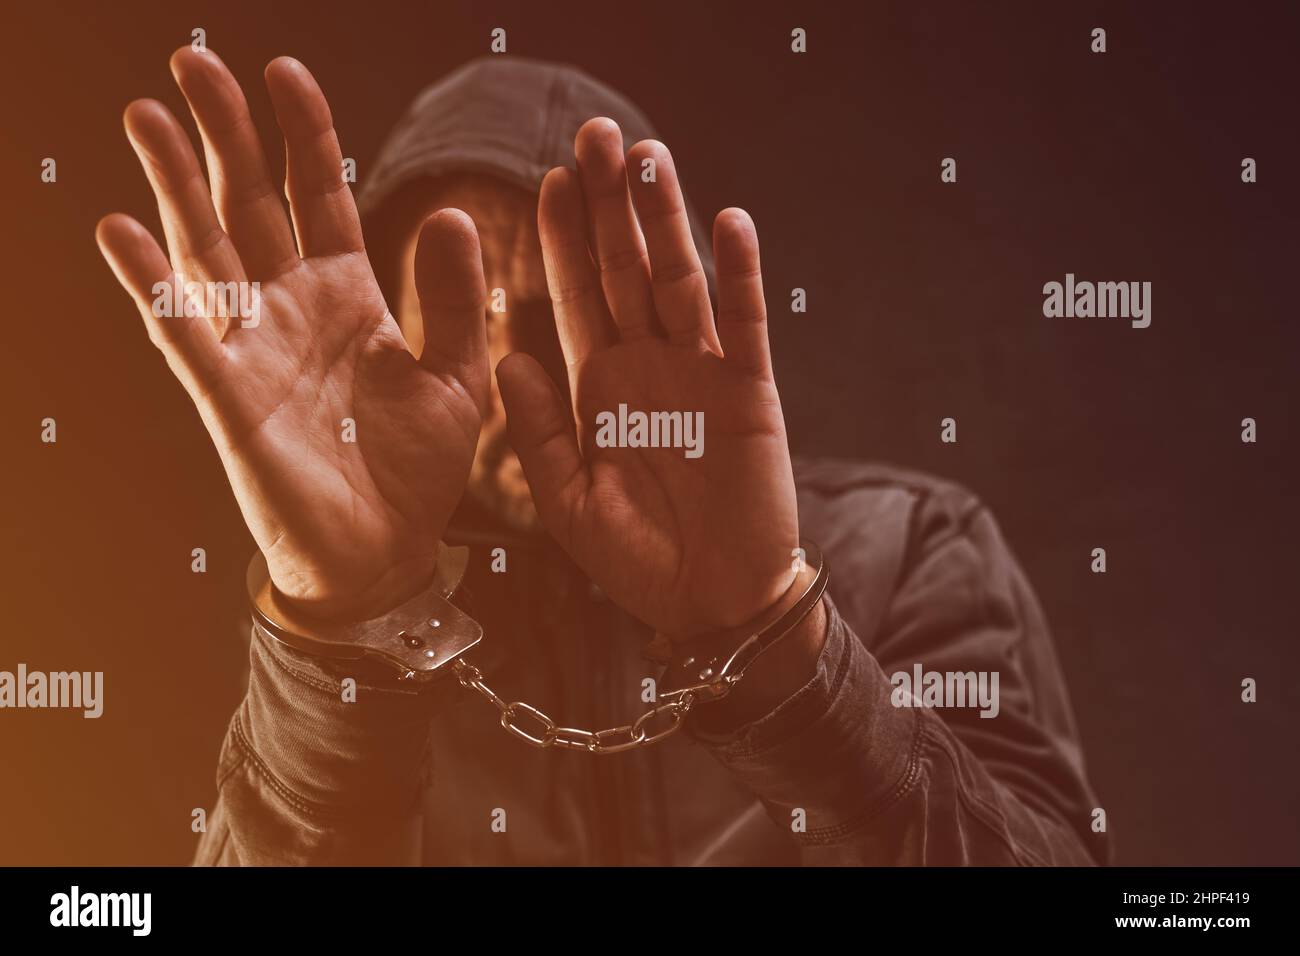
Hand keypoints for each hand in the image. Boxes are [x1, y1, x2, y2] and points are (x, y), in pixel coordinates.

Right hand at [96, 49, 488, 618]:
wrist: (386, 552)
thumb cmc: (417, 468)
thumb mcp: (458, 377)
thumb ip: (457, 301)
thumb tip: (454, 214)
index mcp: (349, 296)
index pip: (320, 197)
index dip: (304, 135)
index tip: (286, 71)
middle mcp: (293, 310)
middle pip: (250, 204)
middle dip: (224, 135)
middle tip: (194, 62)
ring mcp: (255, 350)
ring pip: (208, 250)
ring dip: (175, 185)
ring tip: (148, 116)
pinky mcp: (229, 400)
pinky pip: (186, 335)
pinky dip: (156, 286)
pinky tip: (123, 231)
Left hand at [498, 118, 799, 637]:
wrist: (709, 604)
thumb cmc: (636, 560)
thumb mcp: (568, 501)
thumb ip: (538, 432)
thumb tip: (507, 357)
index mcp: (601, 387)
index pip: (576, 298)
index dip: (561, 240)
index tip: (546, 182)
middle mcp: (649, 366)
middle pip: (624, 270)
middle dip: (609, 205)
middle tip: (592, 134)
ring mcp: (701, 374)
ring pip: (680, 281)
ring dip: (665, 218)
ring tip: (648, 155)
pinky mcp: (749, 393)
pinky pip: (744, 325)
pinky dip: (739, 275)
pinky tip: (729, 221)